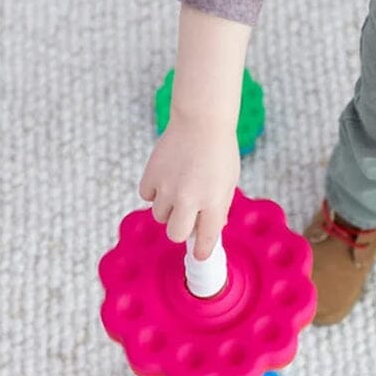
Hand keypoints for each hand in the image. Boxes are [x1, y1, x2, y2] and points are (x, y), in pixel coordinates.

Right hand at [139, 111, 238, 259]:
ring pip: (160, 216)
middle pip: (175, 234)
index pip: (205, 239)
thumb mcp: (229, 182)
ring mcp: (168, 187)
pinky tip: (165, 179)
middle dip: (181, 230)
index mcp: (213, 202)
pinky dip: (154, 192)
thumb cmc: (218, 151)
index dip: (202, 250)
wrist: (201, 120)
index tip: (200, 255)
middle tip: (186, 218)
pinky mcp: (151, 175)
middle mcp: (189, 198)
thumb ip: (219, 208)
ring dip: (168, 209)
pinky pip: (147, 196)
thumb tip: (211, 230)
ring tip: (177, 190)